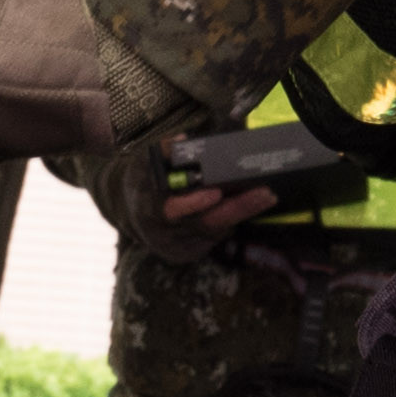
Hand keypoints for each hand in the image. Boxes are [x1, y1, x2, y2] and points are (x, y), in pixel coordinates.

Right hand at [85, 135, 275, 258]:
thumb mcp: (146, 161)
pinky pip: (214, 238)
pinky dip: (229, 222)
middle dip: (237, 208)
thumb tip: (182, 141)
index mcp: (148, 208)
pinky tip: (246, 208)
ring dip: (241, 213)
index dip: (193, 203)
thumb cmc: (145, 181)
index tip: (216, 193)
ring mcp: (176, 247)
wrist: (130, 211)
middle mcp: (162, 233)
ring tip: (265, 196)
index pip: (170, 210)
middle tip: (265, 193)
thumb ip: (164, 151)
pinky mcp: (187, 255)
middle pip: (204, 223)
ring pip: (214, 231)